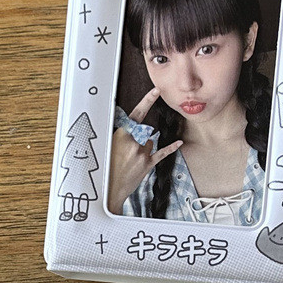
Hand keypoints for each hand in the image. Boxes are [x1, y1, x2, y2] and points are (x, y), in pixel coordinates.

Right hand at [108, 88, 182, 212]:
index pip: (137, 114)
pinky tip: (178, 143)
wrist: (108, 190)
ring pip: (149, 141)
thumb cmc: (104, 168)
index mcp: (122, 135)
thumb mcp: (106, 145)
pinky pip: (162, 153)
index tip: (156, 91)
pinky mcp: (148, 165)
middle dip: (138, 137)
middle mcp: (134, 143)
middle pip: (144, 131)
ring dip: (144, 146)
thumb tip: (129, 128)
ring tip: (130, 160)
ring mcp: (142, 154)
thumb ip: (119, 134)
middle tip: (125, 152)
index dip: (147, 101)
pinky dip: (170, 148)